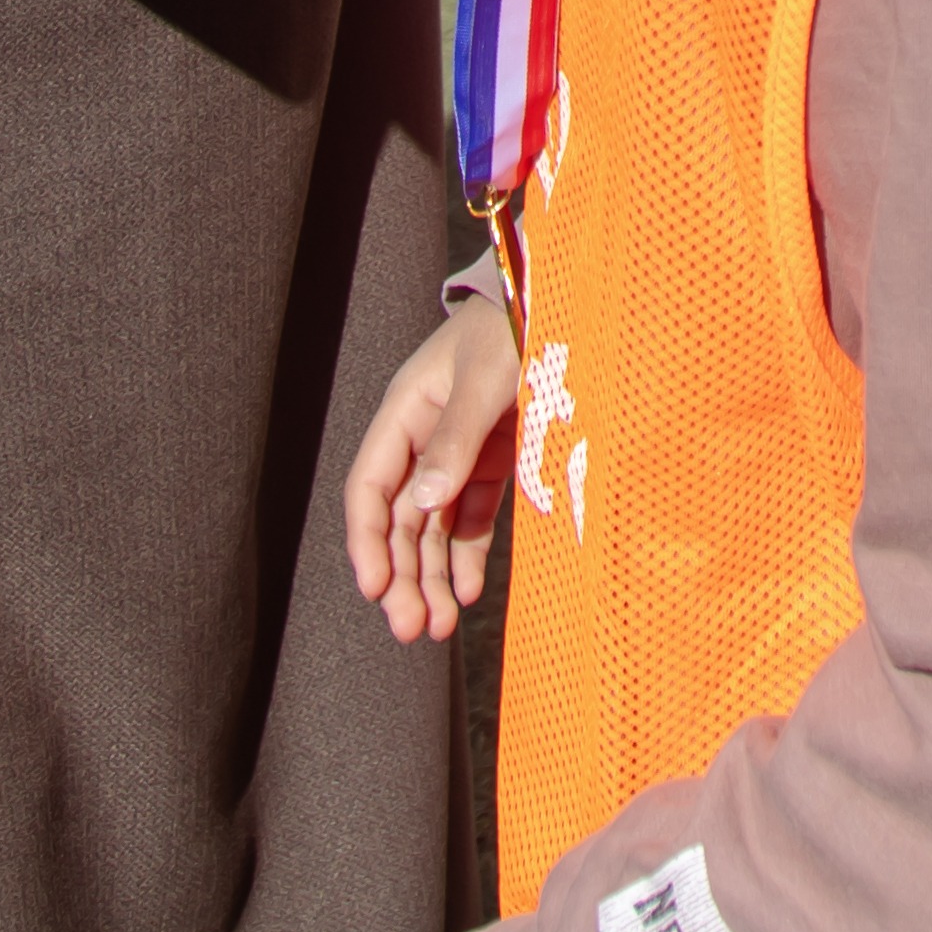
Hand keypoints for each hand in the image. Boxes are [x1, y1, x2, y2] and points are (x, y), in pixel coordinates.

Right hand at [346, 294, 520, 641]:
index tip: (375, 588)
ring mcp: (458, 455)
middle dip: (402, 576)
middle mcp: (424, 439)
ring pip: (432, 529)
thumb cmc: (517, 326)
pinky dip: (467, 556)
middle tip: (412, 629)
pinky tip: (467, 593)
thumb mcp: (485, 379)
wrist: (563, 301)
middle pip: (400, 521)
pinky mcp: (493, 464)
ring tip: (438, 628)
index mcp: (406, 411)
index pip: (370, 487)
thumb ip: (455, 439)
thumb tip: (422, 506)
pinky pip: (470, 520)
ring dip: (431, 577)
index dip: (368, 541)